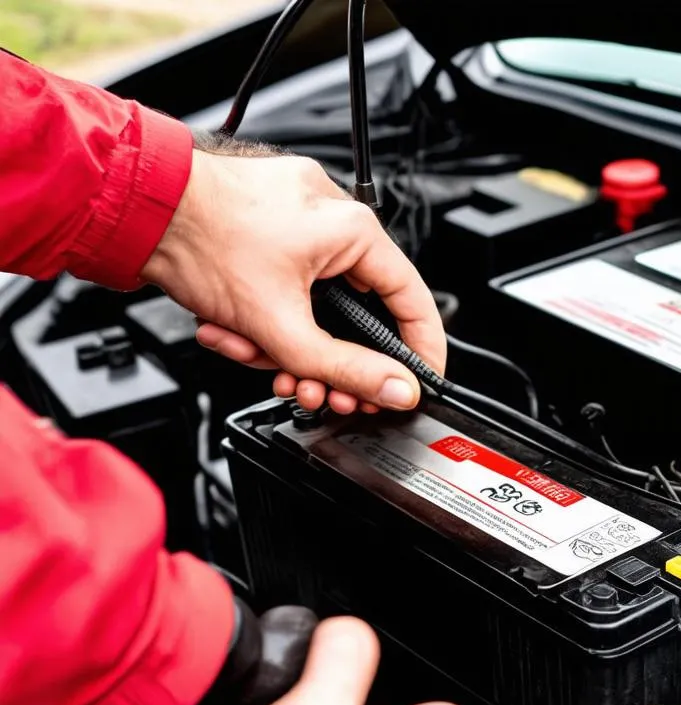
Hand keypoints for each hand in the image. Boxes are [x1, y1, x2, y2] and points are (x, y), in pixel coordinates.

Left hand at [141, 144, 445, 414]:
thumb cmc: (201, 238)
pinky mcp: (265, 233)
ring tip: (261, 362)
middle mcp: (330, 220)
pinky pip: (286, 292)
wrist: (134, 210)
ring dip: (289, 348)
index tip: (418, 383)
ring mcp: (296, 224)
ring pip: (316, 309)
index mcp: (352, 230)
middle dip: (332, 363)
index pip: (412, 301)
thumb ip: (346, 369)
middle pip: (356, 314)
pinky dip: (266, 322)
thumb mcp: (284, 327)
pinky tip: (236, 333)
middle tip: (325, 393)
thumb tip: (396, 389)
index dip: (420, 351)